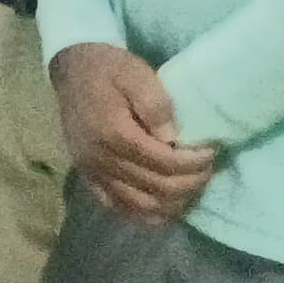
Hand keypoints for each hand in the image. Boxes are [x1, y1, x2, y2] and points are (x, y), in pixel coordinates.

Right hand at [50, 42, 217, 224]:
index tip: (211, 152)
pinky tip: (163, 204)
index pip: (164, 163)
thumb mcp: (136, 73)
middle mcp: (100, 159)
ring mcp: (92, 172)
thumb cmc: (109, 69)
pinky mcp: (87, 177)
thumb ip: (156, 104)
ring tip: (190, 186)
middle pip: (157, 188)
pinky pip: (117, 207)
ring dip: (172, 203)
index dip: (194, 163)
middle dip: (190, 183)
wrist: (72, 69)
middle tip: (207, 169)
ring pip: (140, 206)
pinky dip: (144, 213)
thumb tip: (173, 138)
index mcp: (112, 133)